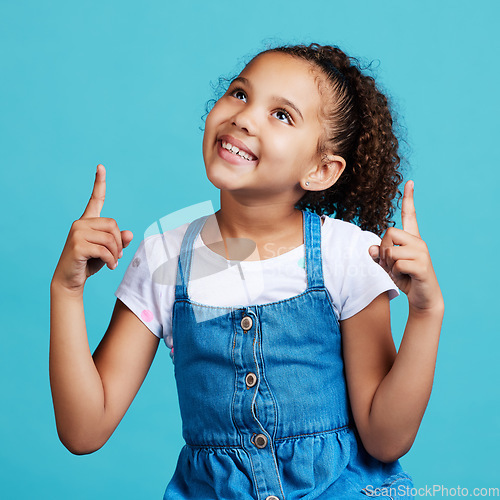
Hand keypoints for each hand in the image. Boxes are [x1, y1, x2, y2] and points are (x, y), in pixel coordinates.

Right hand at [51, 165, 133, 294]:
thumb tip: (130, 233)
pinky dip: (111, 260)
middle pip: (113, 225)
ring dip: (116, 254)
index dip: (99, 183)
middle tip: (118, 256)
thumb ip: (119, 241)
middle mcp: (80, 223)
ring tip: (113, 262)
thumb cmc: (89, 263)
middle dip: (119, 243)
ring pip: (110, 238)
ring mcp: (77, 233)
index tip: (101, 166)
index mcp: (88, 221)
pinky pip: (104, 250)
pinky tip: (110, 267)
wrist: (70, 279)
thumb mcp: (108, 251)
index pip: (96, 199)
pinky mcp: (77, 245)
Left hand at [369, 181, 442, 312]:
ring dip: (388, 265)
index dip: (408, 199)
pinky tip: (405, 278)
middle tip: (391, 264)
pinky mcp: (422, 265)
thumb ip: (378, 255)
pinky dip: (395, 274)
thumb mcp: (388, 265)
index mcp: (411, 238)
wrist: (423, 297)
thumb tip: (371, 248)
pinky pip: (397, 264)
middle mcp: (418, 242)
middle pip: (388, 233)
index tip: (409, 182)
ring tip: (399, 272)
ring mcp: (422, 253)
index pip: (409, 215)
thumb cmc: (405, 278)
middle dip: (383, 250)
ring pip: (390, 250)